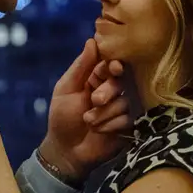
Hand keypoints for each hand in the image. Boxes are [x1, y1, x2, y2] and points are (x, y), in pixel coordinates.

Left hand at [41, 39, 131, 180]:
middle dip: (109, 90)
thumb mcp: (65, 89)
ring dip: (105, 112)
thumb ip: (80, 66)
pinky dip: (111, 124)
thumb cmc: (62, 117)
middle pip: (122, 80)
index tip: (114, 68)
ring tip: (89, 121)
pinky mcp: (129, 124)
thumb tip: (92, 41)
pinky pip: (129, 118)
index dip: (115, 64)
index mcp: (96, 77)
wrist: (66, 151)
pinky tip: (99, 131)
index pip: (111, 62)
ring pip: (126, 100)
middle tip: (95, 100)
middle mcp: (112, 89)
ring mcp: (122, 107)